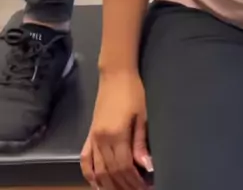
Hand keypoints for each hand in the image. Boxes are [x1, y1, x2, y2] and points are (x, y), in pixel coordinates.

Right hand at [81, 71, 152, 189]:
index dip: (135, 181)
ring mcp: (93, 138)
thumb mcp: (142, 115)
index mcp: (116, 134)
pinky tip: (97, 186)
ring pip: (98, 171)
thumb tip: (147, 167)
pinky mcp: (89, 135)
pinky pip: (85, 161)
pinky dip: (90, 176)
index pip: (124, 167)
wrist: (115, 74)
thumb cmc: (133, 91)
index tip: (146, 188)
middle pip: (111, 173)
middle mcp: (101, 140)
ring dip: (109, 186)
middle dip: (124, 187)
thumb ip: (141, 142)